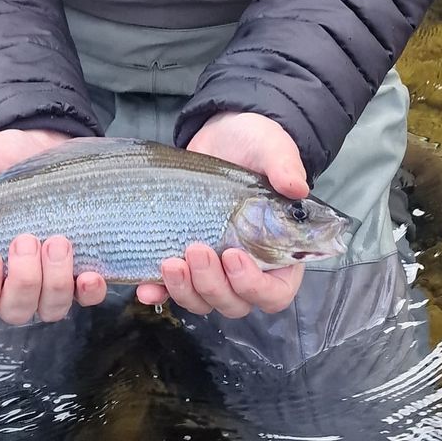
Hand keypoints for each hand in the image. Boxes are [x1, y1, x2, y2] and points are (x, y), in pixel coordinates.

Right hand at [0, 128, 107, 324]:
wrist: (38, 144)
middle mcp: (9, 284)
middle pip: (14, 310)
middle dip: (23, 281)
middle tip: (26, 239)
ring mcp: (46, 282)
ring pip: (50, 309)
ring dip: (54, 282)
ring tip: (58, 242)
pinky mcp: (76, 271)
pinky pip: (86, 299)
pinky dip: (88, 292)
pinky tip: (89, 274)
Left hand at [135, 111, 308, 319]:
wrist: (221, 137)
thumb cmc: (256, 147)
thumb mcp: (272, 149)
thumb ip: (285, 167)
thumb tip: (296, 186)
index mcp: (280, 254)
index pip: (274, 293)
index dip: (254, 286)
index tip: (233, 255)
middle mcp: (248, 270)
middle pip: (234, 303)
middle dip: (212, 285)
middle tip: (196, 249)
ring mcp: (214, 270)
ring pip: (202, 301)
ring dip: (185, 290)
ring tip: (170, 261)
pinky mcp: (185, 262)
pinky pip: (172, 291)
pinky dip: (159, 292)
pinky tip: (145, 286)